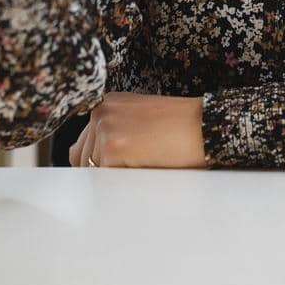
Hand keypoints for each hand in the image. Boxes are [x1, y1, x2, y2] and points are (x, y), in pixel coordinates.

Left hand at [68, 93, 206, 168]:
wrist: (205, 126)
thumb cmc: (181, 126)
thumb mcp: (139, 121)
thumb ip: (110, 132)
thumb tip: (80, 159)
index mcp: (108, 103)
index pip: (83, 143)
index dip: (99, 161)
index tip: (121, 164)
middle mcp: (101, 111)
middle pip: (81, 158)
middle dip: (103, 170)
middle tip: (137, 165)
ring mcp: (105, 128)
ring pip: (94, 170)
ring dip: (115, 175)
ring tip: (146, 160)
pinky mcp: (112, 148)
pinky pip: (106, 178)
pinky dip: (124, 181)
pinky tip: (147, 166)